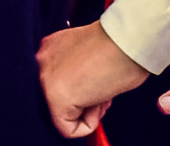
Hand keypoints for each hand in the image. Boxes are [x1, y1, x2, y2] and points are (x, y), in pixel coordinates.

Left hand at [38, 22, 147, 136]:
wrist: (127, 41)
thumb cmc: (120, 46)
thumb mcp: (89, 56)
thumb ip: (76, 70)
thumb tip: (81, 91)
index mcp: (51, 47)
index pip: (59, 81)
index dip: (82, 88)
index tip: (97, 83)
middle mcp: (43, 59)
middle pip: (58, 97)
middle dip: (83, 100)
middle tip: (102, 89)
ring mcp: (46, 78)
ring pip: (62, 114)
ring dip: (87, 110)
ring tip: (103, 90)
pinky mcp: (56, 98)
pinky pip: (68, 128)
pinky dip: (88, 124)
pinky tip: (100, 100)